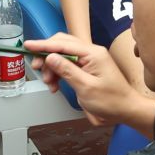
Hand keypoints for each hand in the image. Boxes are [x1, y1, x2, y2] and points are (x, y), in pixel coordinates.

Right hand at [25, 33, 154, 132]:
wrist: (126, 110)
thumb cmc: (112, 101)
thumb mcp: (86, 88)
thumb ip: (67, 70)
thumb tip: (50, 57)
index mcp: (93, 53)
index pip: (63, 44)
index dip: (43, 45)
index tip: (28, 45)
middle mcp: (91, 53)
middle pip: (62, 45)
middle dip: (47, 55)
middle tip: (37, 68)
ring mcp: (89, 60)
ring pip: (63, 55)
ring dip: (52, 67)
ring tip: (49, 82)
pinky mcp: (87, 69)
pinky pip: (68, 65)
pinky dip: (58, 73)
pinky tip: (55, 84)